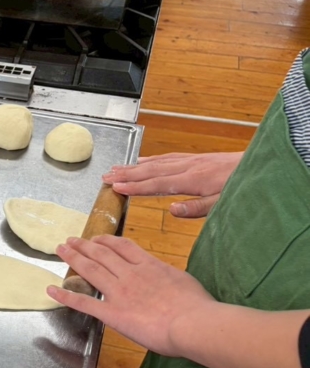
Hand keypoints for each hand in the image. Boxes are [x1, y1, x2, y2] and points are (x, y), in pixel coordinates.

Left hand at [46, 235, 214, 356]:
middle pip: (102, 254)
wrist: (193, 323)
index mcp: (149, 266)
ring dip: (73, 259)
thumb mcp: (183, 281)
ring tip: (61, 250)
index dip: (107, 240)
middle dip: (84, 246)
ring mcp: (119, 292)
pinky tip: (51, 290)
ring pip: (91, 270)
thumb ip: (168, 278)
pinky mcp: (112, 313)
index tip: (97, 237)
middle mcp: (130, 275)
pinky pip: (84, 302)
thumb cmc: (196, 306)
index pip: (123, 247)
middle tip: (70, 240)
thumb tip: (165, 279)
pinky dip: (65, 296)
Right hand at [103, 151, 243, 218]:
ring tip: (115, 169)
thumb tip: (172, 210)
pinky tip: (141, 161)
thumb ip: (197, 207)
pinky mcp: (196, 158)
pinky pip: (167, 157)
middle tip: (105, 177)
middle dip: (126, 174)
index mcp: (193, 180)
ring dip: (133, 166)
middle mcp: (188, 167)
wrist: (262, 167)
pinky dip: (151, 159)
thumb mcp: (224, 204)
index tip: (115, 188)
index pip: (157, 183)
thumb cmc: (243, 188)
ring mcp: (191, 161)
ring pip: (157, 162)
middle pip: (151, 170)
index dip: (135, 186)